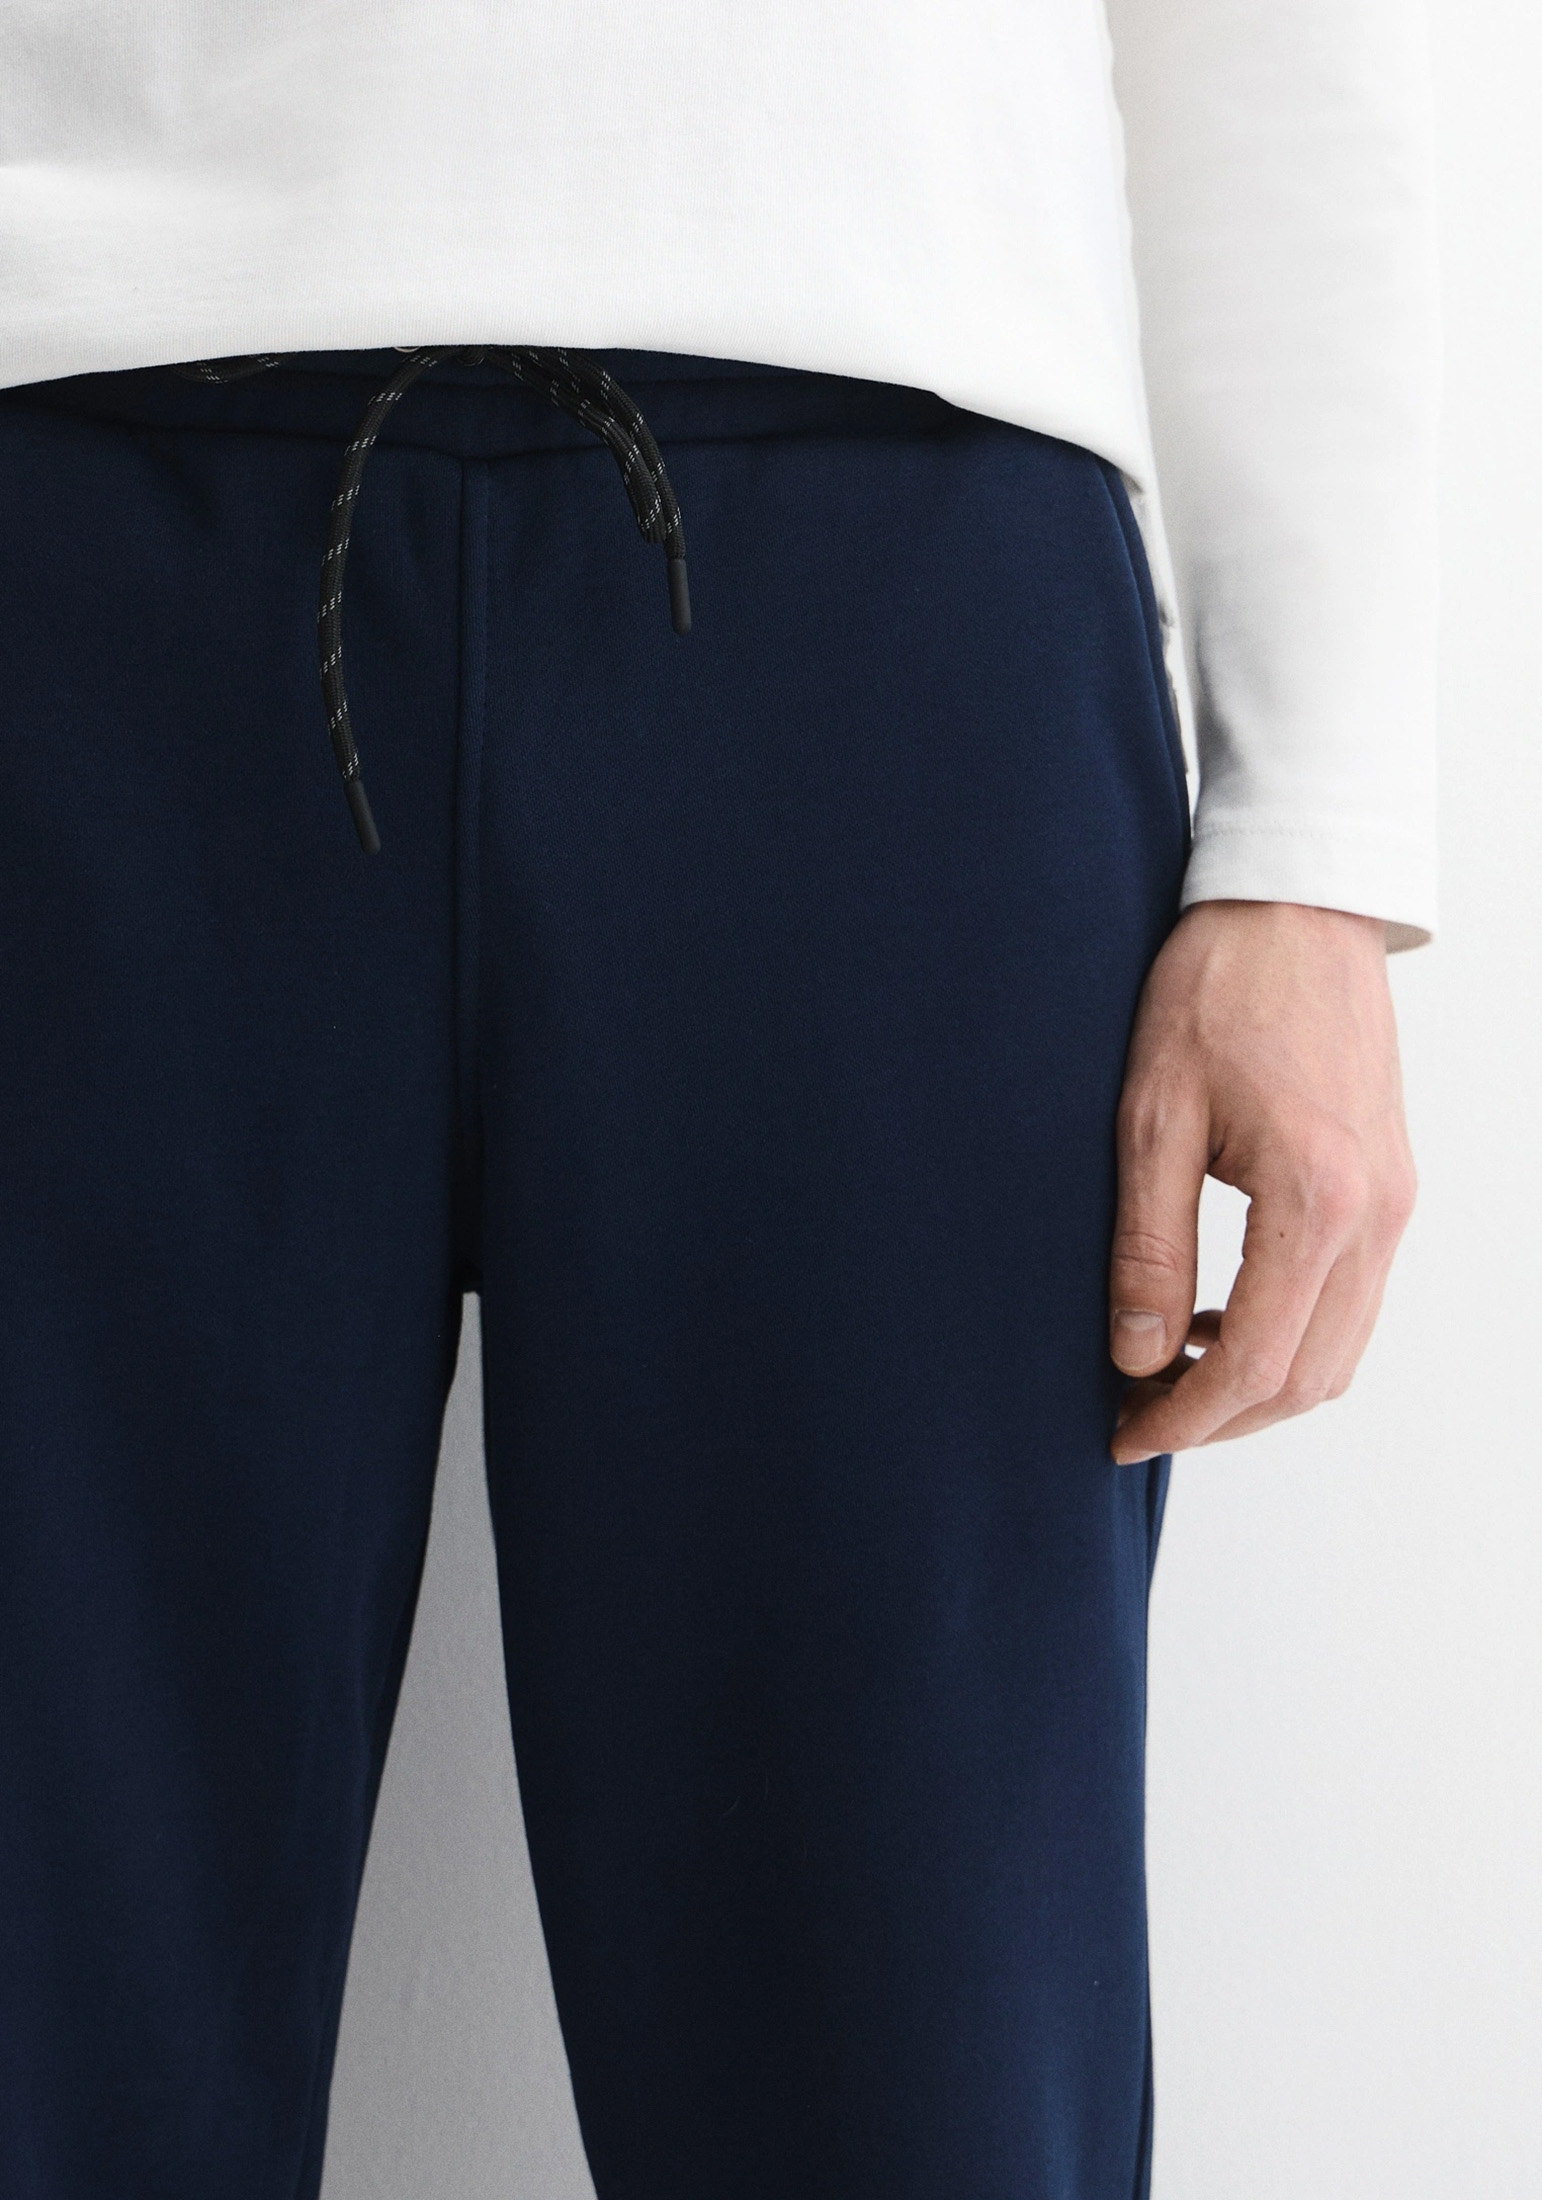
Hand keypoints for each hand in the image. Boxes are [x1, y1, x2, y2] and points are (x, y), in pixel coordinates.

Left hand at [1108, 900, 1416, 1463]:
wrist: (1295, 904)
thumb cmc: (1217, 989)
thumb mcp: (1151, 1117)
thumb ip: (1147, 1248)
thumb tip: (1135, 1354)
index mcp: (1317, 1198)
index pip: (1258, 1363)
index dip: (1185, 1417)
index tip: (1123, 1431)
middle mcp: (1377, 1213)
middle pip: (1309, 1378)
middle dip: (1220, 1418)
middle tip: (1136, 1412)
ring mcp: (1395, 1202)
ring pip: (1340, 1351)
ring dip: (1258, 1383)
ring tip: (1166, 1371)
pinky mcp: (1392, 1186)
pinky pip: (1352, 1301)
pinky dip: (1292, 1335)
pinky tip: (1218, 1316)